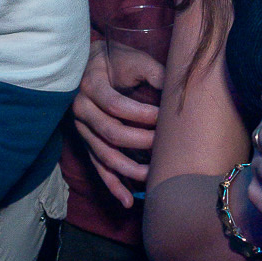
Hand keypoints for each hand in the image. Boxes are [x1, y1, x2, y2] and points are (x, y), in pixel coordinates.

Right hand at [72, 41, 162, 207]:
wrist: (90, 62)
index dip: (140, 114)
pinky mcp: (87, 143)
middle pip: (110, 133)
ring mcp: (82, 129)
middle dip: (140, 141)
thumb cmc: (117, 60)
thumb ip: (155, 73)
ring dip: (129, 168)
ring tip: (153, 175)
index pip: (115, 105)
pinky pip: (98, 167)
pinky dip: (112, 185)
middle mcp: (81, 109)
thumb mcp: (135, 59)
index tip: (163, 117)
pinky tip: (127, 201)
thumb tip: (180, 89)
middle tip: (164, 144)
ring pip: (104, 155)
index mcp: (91, 85)